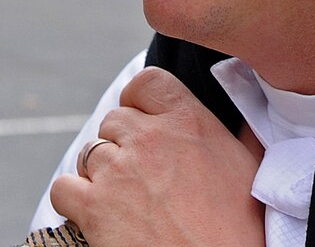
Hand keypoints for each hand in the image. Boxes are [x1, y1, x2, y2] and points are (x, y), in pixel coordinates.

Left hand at [48, 67, 263, 246]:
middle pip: (114, 120)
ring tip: (123, 199)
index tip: (145, 123)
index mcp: (188, 122)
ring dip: (100, 173)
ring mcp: (118, 171)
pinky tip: (93, 214)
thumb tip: (247, 114)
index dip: (140, 101)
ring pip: (88, 152)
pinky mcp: (94, 208)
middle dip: (122, 144)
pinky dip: (73, 200)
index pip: (147, 82)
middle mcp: (149, 139)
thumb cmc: (240, 231)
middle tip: (141, 176)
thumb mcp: (250, 170)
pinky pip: (64, 188)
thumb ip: (241, 134)